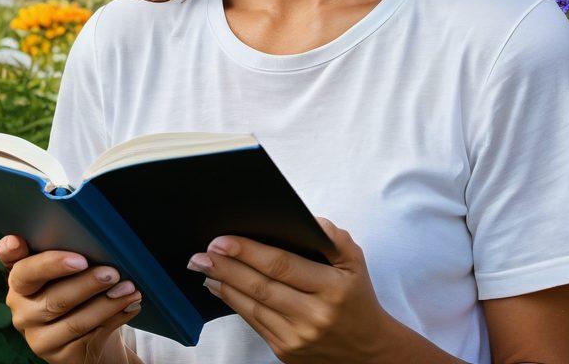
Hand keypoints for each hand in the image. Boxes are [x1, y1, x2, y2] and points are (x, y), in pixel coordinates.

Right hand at [0, 233, 142, 363]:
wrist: (86, 334)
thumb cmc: (77, 285)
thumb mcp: (69, 267)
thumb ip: (70, 249)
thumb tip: (98, 236)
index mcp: (19, 275)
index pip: (9, 257)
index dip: (14, 250)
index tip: (27, 241)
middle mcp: (20, 306)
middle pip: (52, 296)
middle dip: (86, 282)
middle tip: (113, 272)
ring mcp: (35, 335)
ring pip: (74, 320)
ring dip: (107, 303)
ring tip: (129, 289)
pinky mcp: (55, 355)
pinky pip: (88, 336)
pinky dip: (114, 317)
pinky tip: (130, 305)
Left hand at [186, 217, 397, 363]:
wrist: (367, 350)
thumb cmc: (355, 296)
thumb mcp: (354, 261)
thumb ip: (332, 236)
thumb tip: (300, 219)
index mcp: (332, 287)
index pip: (282, 265)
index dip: (248, 252)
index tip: (222, 240)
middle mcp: (314, 315)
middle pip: (261, 287)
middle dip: (227, 267)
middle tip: (201, 253)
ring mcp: (298, 337)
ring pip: (252, 307)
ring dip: (223, 284)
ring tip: (202, 267)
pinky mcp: (285, 351)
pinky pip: (253, 322)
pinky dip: (233, 302)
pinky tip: (219, 286)